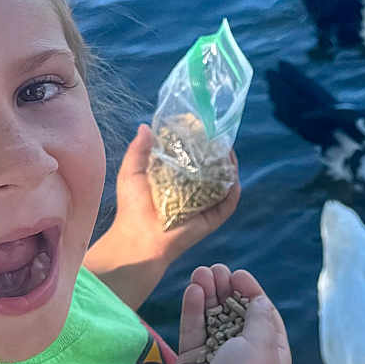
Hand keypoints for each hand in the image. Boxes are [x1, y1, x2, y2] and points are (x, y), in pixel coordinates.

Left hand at [84, 126, 240, 310]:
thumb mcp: (131, 171)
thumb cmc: (132, 206)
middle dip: (216, 153)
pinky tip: (232, 172)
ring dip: (229, 167)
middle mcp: (190, 192)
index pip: (189, 159)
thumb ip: (138, 149)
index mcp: (173, 181)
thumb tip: (145, 126)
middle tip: (219, 137)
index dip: (197, 144)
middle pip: (210, 169)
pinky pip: (228, 202)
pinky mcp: (212, 218)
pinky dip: (233, 188)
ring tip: (228, 150)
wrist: (139, 238)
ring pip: (223, 183)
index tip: (201, 128)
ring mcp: (203, 205)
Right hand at [169, 265, 290, 363]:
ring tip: (201, 271)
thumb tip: (258, 299)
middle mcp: (245, 356)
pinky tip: (193, 289)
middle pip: (235, 314)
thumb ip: (259, 317)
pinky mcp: (192, 361)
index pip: (263, 316)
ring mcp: (217, 359)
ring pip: (212, 319)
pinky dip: (193, 310)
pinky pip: (193, 330)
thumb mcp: (262, 343)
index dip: (252, 293)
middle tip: (217, 269)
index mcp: (271, 355)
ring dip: (208, 294)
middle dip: (227, 290)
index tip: (239, 274)